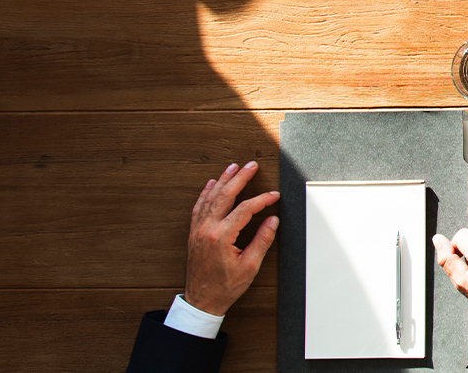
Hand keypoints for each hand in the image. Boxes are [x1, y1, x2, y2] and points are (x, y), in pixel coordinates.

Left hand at [184, 162, 280, 315]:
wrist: (202, 300)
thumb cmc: (225, 287)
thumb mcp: (250, 266)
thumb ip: (262, 240)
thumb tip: (272, 221)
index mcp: (221, 237)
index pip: (245, 209)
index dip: (261, 200)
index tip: (274, 196)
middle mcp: (207, 229)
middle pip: (225, 195)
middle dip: (240, 178)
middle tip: (250, 166)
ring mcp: (198, 230)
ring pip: (210, 197)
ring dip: (222, 180)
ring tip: (232, 167)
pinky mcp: (194, 233)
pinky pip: (199, 207)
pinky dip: (205, 193)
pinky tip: (210, 184)